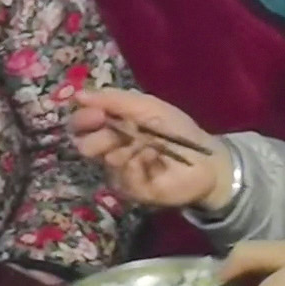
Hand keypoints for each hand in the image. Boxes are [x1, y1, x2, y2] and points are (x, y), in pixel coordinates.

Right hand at [69, 87, 235, 215]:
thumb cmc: (177, 131)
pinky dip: (142, 163)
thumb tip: (79, 95)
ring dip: (129, 148)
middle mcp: (111, 149)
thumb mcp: (148, 107)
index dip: (82, 119)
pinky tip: (156, 159)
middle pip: (85, 145)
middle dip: (101, 137)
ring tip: (150, 146)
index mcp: (112, 126)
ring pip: (108, 160)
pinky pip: (125, 177)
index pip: (82, 124)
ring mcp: (120, 172)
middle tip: (120, 135)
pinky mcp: (131, 190)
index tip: (94, 114)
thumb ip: (115, 100)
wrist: (205, 160)